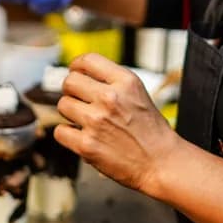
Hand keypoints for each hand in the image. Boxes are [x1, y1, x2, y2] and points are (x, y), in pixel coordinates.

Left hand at [54, 53, 178, 194]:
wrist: (161, 162)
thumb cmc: (151, 130)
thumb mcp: (138, 93)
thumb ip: (112, 81)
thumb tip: (82, 73)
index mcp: (125, 81)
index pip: (88, 60)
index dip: (77, 66)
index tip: (75, 72)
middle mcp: (110, 98)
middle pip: (70, 81)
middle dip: (72, 90)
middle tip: (79, 100)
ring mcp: (97, 121)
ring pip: (63, 105)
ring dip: (70, 113)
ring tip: (85, 120)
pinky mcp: (87, 145)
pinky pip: (60, 131)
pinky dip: (68, 134)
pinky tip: (81, 136)